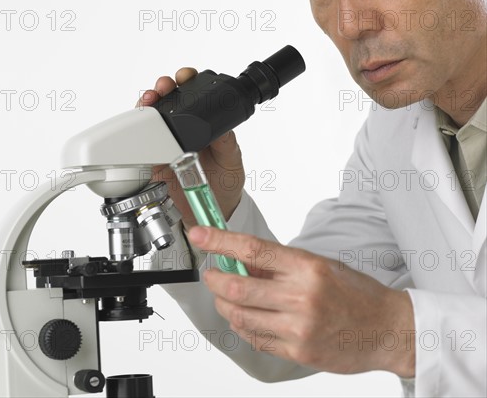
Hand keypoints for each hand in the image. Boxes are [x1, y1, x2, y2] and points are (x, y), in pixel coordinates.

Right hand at [136, 68, 245, 228]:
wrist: (212, 207)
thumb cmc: (225, 180)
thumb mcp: (231, 159)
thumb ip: (227, 143)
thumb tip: (223, 128)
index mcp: (204, 121)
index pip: (194, 93)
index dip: (188, 80)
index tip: (186, 77)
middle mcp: (183, 128)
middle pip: (168, 99)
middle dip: (163, 87)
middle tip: (163, 87)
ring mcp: (166, 141)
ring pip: (151, 116)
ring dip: (147, 104)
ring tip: (149, 101)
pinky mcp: (154, 158)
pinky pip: (141, 142)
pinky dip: (136, 131)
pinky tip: (138, 126)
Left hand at [188, 226, 415, 377]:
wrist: (388, 329)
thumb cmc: (355, 292)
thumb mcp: (319, 265)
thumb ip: (279, 264)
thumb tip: (243, 258)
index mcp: (306, 267)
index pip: (252, 249)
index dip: (219, 241)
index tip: (200, 235)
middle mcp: (300, 296)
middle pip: (237, 286)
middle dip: (214, 278)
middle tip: (209, 273)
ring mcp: (298, 327)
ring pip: (240, 316)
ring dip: (223, 304)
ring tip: (224, 295)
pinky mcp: (298, 351)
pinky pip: (256, 338)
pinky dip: (242, 325)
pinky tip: (244, 317)